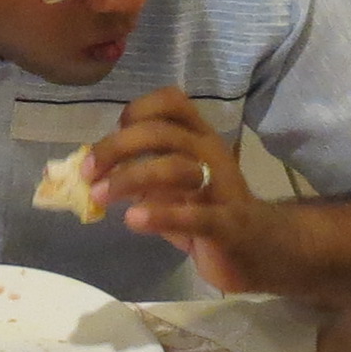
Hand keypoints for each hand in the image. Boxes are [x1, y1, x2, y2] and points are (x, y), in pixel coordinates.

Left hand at [95, 90, 296, 290]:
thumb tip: (95, 174)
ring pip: (174, 167)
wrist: (262, 249)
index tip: (113, 132)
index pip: (171, 102)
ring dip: (130, 178)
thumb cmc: (209, 211)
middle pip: (161, 132)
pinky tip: (133, 220)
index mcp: (199, 138)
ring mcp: (220, 187)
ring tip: (101, 197)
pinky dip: (160, 215)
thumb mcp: (171, 188)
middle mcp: (210, 153)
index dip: (137, 110)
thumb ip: (139, 177)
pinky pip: (195, 215)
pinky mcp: (227, 224)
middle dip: (116, 148)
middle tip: (89, 172)